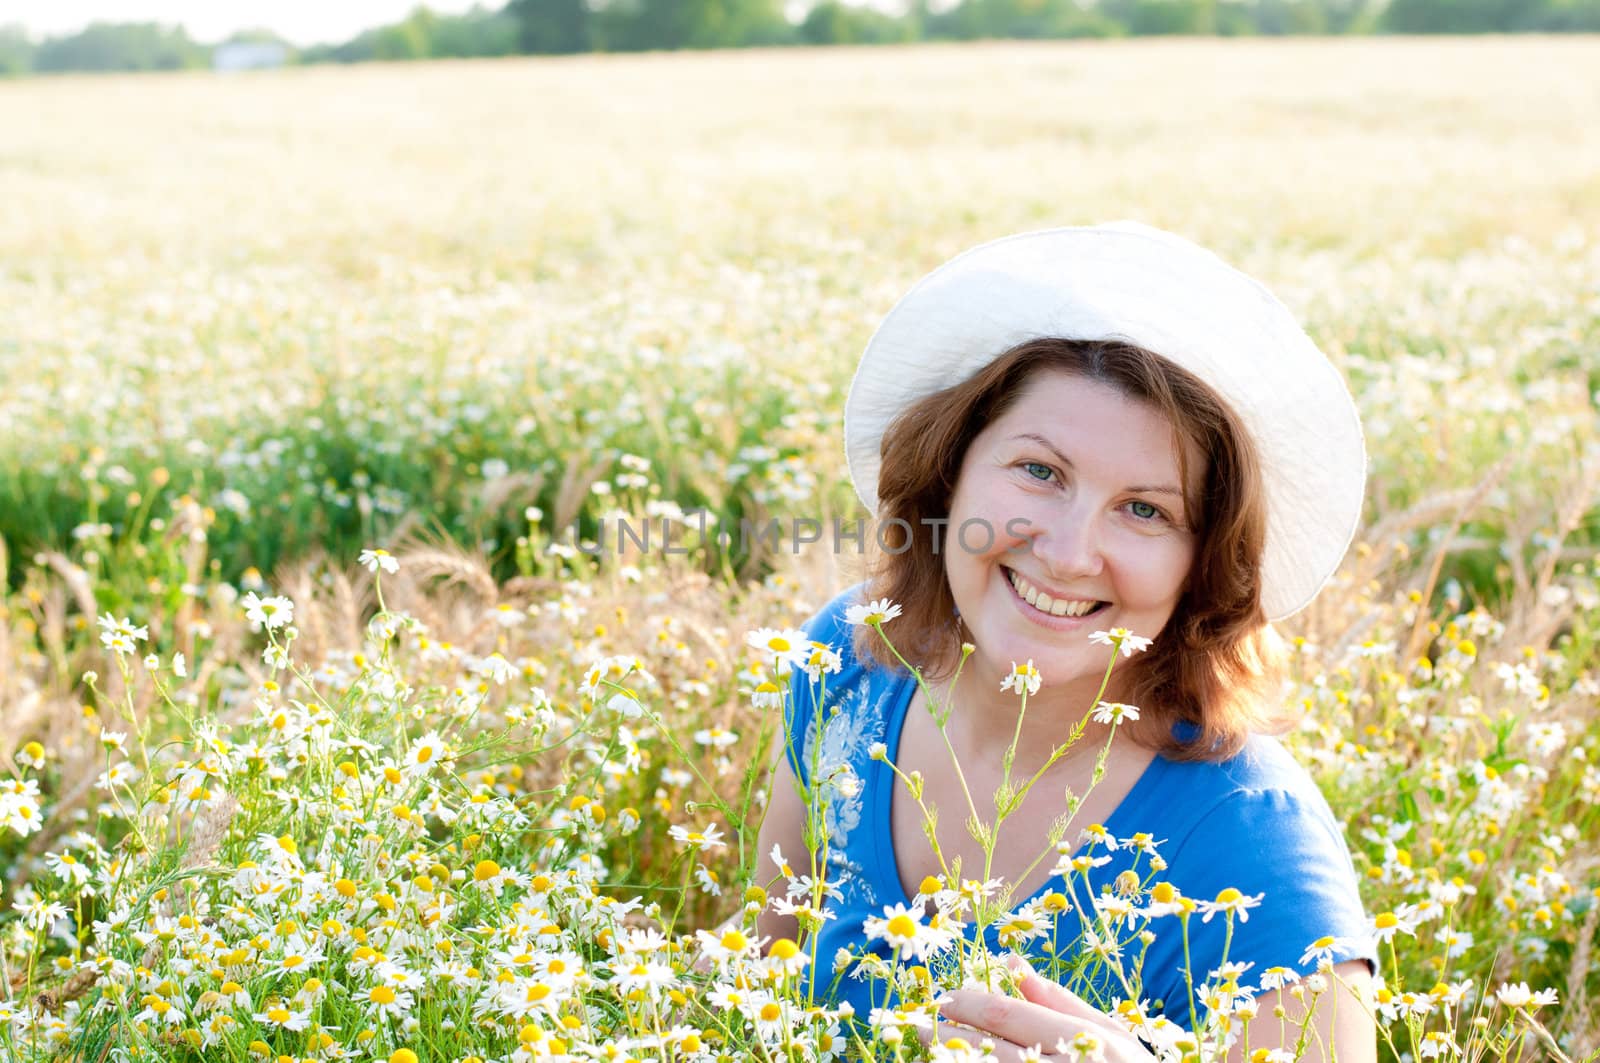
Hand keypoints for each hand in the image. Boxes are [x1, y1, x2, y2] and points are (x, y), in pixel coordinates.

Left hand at [925, 956, 1151, 1060]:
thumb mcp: (1110, 1035)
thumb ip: (1060, 1001)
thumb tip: (1012, 962)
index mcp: (1086, 1041)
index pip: (1007, 1015)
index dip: (967, 1005)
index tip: (943, 998)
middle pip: (987, 1048)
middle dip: (947, 1034)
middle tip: (919, 1022)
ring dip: (950, 1062)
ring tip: (926, 1051)